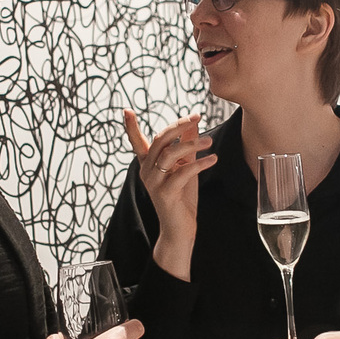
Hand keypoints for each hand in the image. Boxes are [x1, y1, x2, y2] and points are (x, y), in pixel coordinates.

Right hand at [123, 109, 214, 280]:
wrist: (180, 227)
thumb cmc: (182, 196)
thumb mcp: (185, 166)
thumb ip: (186, 145)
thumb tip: (192, 122)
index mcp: (148, 164)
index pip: (136, 142)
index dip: (130, 127)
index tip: (126, 110)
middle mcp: (147, 171)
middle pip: (159, 140)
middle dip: (178, 126)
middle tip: (196, 117)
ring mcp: (154, 182)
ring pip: (170, 154)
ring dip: (192, 144)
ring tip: (210, 141)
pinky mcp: (165, 193)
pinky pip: (182, 173)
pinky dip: (199, 164)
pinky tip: (213, 159)